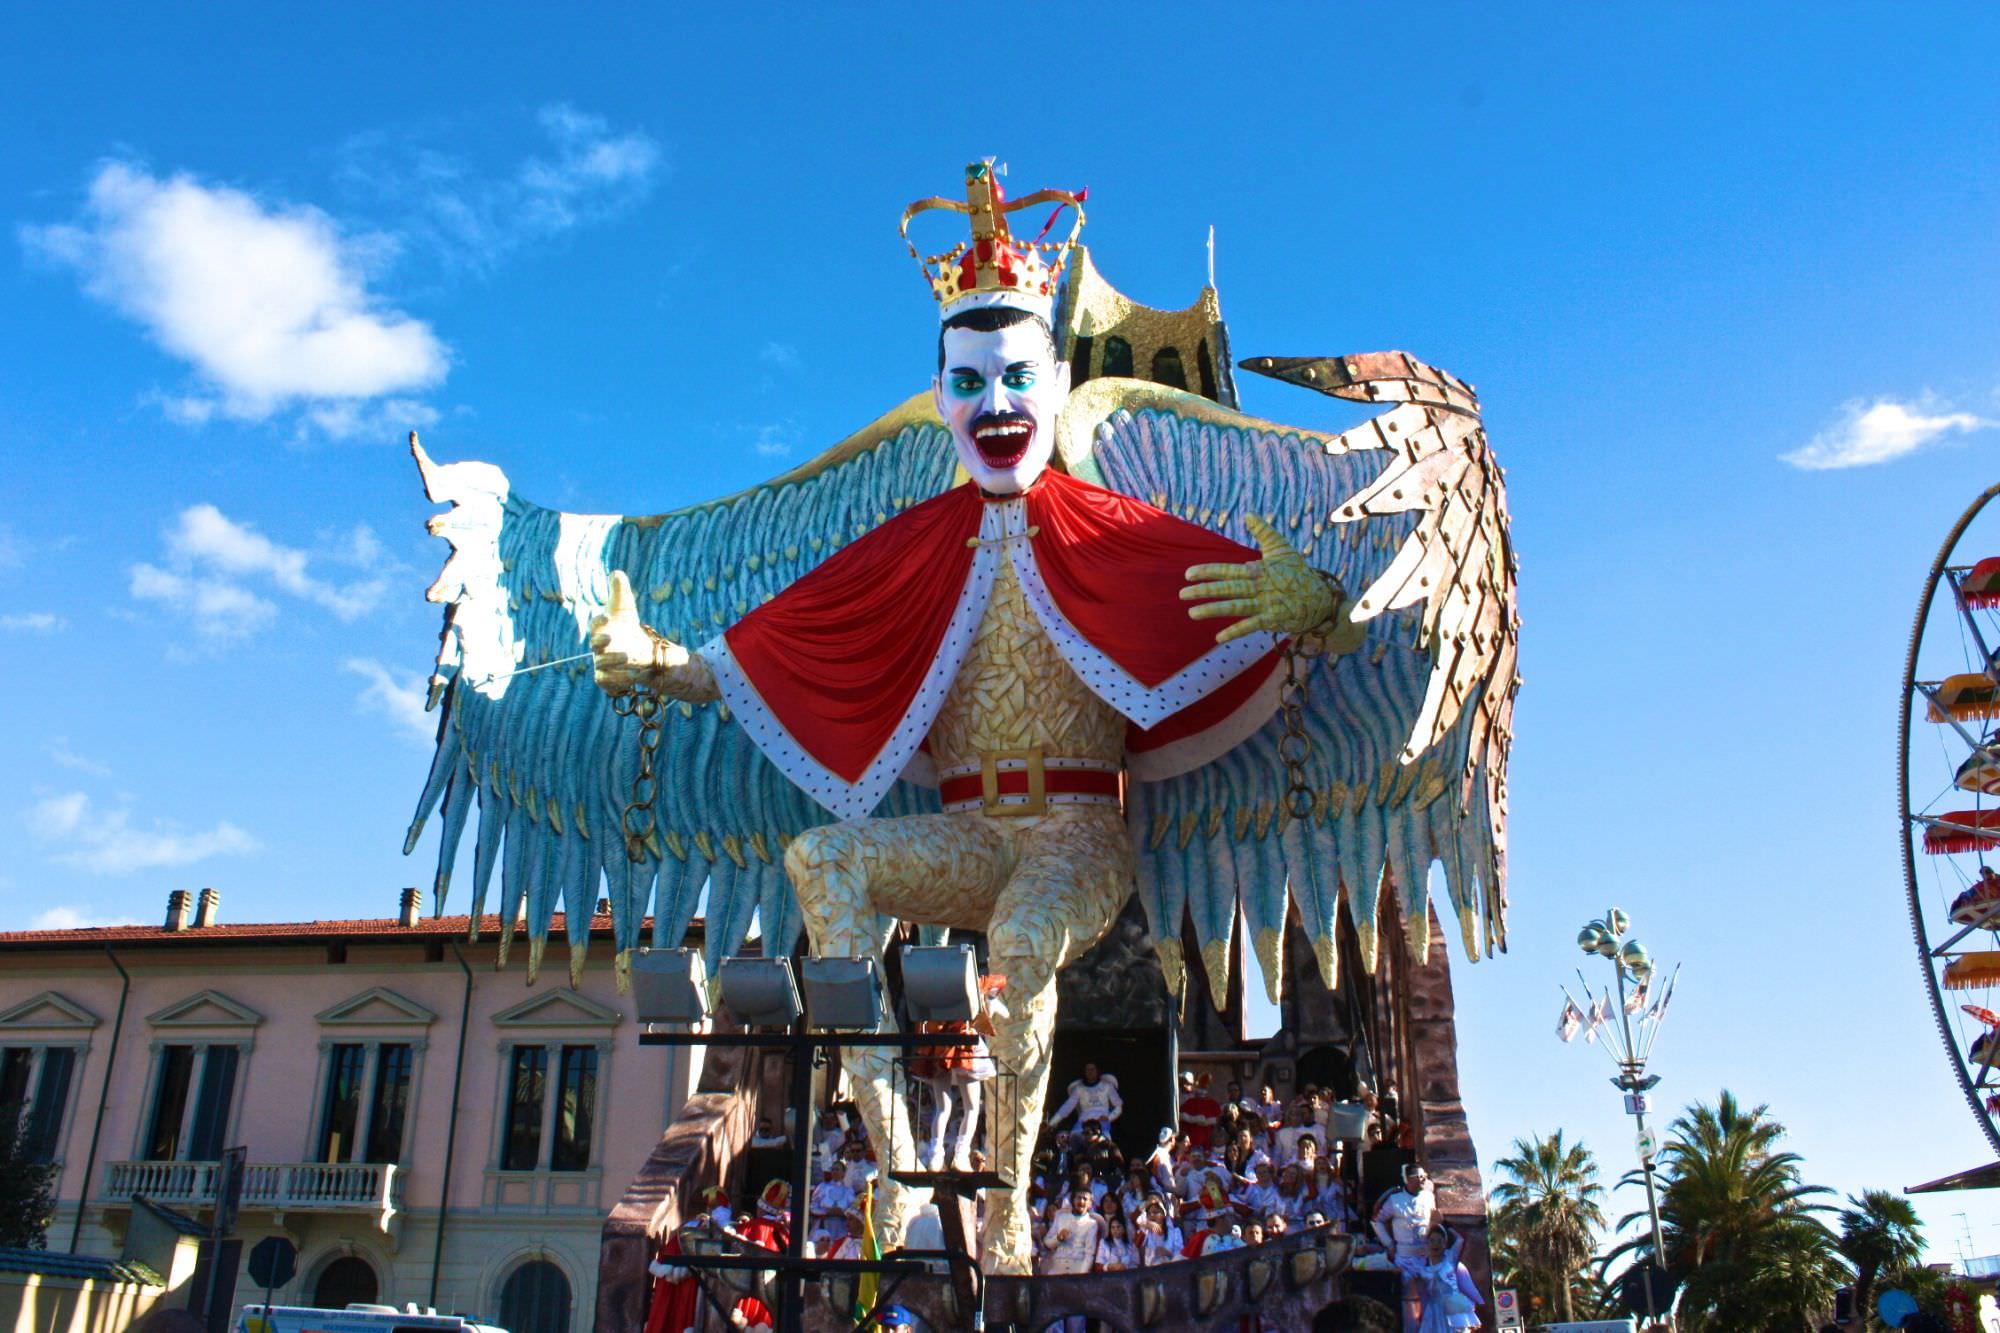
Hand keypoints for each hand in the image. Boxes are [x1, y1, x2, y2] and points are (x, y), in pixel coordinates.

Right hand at [589, 571, 694, 696]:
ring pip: (602, 665)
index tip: (607, 616)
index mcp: (601, 629)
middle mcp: (598, 647)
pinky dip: (618, 680)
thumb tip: (616, 574)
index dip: (599, 621)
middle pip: (595, 645)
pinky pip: (607, 682)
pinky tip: (632, 675)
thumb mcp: (626, 607)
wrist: (639, 650)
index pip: (595, 624)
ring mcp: (602, 664)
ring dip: (613, 661)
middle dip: (601, 642)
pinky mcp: (608, 680)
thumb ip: (620, 591)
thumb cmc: (627, 625)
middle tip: (611, 638)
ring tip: (629, 656)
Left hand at [1181, 514, 1362, 650]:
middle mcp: (1260, 586)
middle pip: (1228, 588)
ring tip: (1192, 613)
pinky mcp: (1273, 619)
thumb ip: (1264, 532)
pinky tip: (1218, 636)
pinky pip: (1251, 626)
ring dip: (1214, 610)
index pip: (1228, 569)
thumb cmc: (1299, 573)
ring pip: (1236, 606)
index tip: (1188, 574)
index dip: (1208, 571)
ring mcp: (1266, 603)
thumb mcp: (1282, 550)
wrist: (1322, 598)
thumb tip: (1248, 514)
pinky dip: (1235, 631)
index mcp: (1259, 569)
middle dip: (1204, 590)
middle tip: (1182, 594)